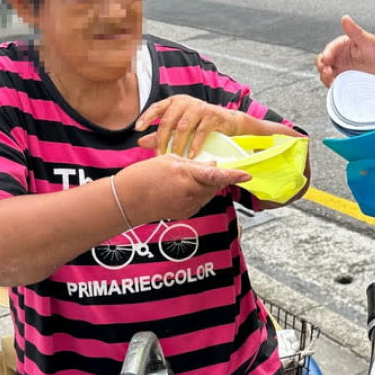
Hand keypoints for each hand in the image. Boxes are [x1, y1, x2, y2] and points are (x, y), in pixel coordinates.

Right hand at [126, 155, 250, 222]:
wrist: (126, 201)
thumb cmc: (143, 176)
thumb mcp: (168, 161)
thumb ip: (193, 163)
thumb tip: (212, 165)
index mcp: (186, 174)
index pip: (216, 175)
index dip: (234, 175)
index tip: (247, 175)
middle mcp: (190, 192)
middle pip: (214, 184)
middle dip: (214, 177)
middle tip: (201, 169)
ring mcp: (188, 205)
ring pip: (207, 194)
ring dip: (204, 186)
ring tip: (183, 180)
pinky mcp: (185, 214)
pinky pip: (198, 202)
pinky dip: (195, 194)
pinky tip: (179, 191)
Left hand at [135, 95, 242, 158]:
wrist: (228, 122)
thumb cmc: (200, 124)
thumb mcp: (179, 128)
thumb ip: (160, 135)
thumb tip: (140, 142)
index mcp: (175, 102)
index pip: (157, 107)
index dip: (146, 117)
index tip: (138, 129)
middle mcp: (186, 102)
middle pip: (168, 120)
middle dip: (162, 139)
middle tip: (159, 155)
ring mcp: (200, 107)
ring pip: (183, 127)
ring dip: (177, 144)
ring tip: (175, 157)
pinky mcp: (212, 116)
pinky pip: (200, 132)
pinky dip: (195, 145)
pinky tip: (191, 156)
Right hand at [315, 14, 374, 87]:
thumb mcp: (367, 41)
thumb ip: (355, 31)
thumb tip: (345, 18)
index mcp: (343, 45)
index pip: (330, 48)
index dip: (327, 53)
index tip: (327, 59)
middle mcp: (339, 56)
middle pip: (323, 61)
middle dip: (322, 65)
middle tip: (327, 70)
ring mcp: (340, 69)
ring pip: (325, 72)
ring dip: (325, 76)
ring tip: (331, 78)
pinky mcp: (342, 80)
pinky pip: (332, 83)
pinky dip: (330, 84)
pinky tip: (334, 84)